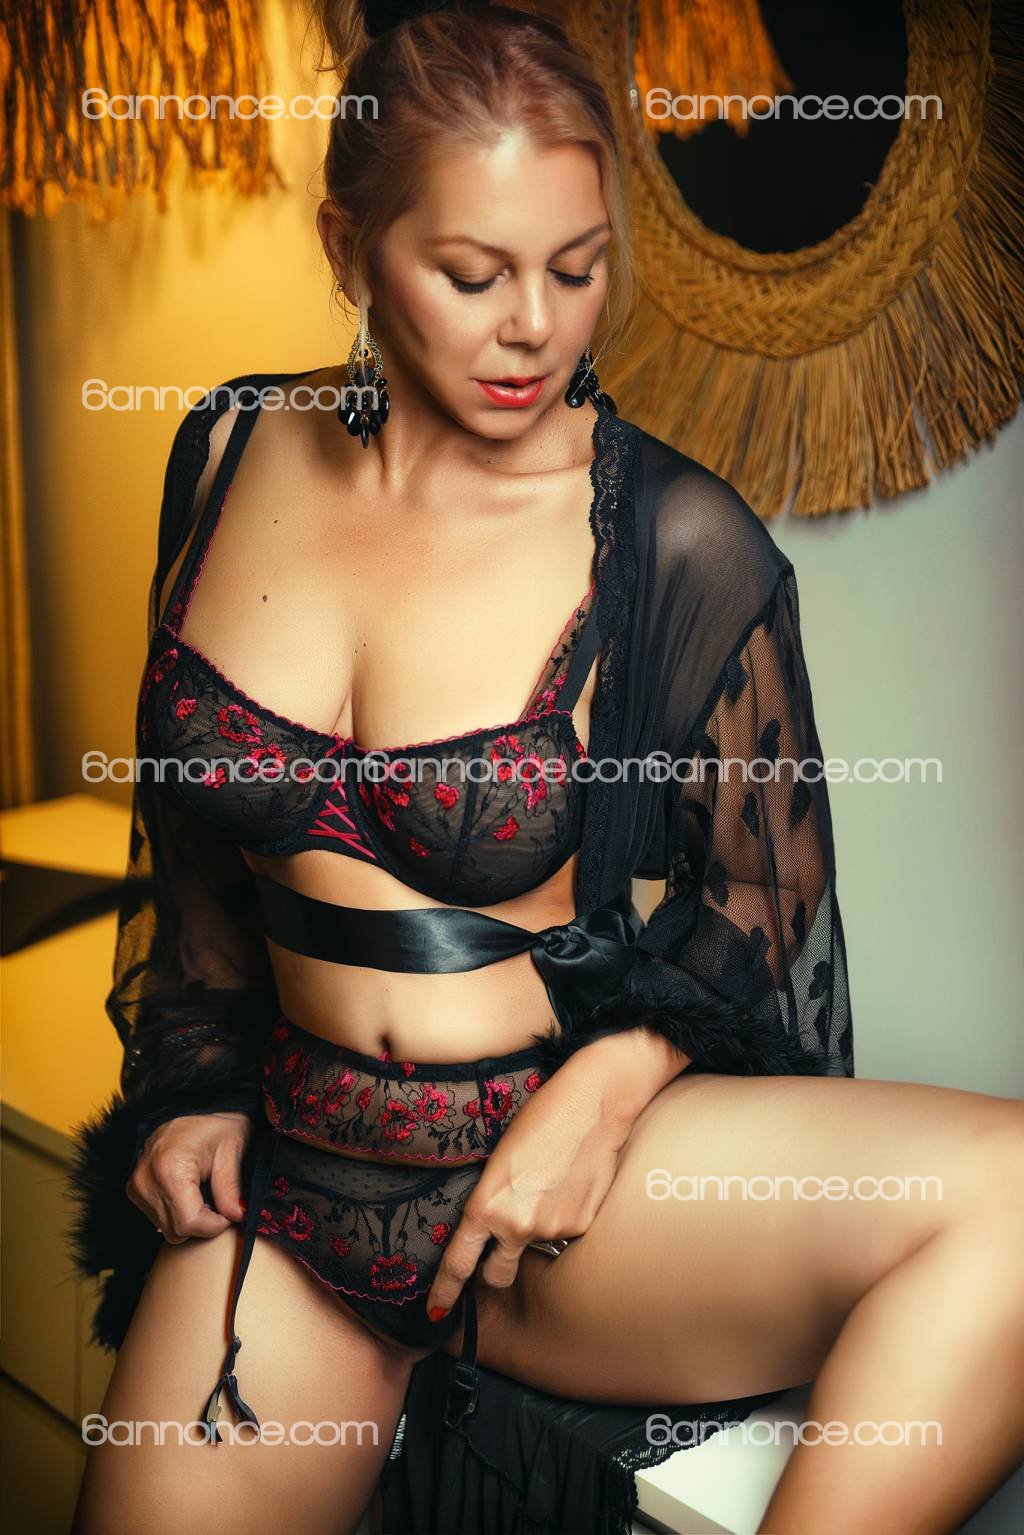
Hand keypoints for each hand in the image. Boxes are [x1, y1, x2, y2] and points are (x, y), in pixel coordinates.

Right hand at [125, 1110, 252, 1241]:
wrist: (188, 1100)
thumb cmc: (213, 1118)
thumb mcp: (231, 1148)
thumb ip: (231, 1188)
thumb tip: (237, 1218)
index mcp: (168, 1169)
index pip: (189, 1223)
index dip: (215, 1225)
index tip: (230, 1211)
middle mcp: (144, 1180)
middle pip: (177, 1230)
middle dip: (205, 1224)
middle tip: (221, 1201)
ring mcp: (135, 1185)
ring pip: (167, 1228)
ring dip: (192, 1220)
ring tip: (206, 1192)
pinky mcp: (133, 1188)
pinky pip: (159, 1218)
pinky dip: (178, 1213)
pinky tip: (192, 1193)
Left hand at [423, 1047, 632, 1321]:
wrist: (594, 1104)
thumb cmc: (541, 1118)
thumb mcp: (499, 1158)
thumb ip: (491, 1199)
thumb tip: (492, 1223)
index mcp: (486, 1205)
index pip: (458, 1263)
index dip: (444, 1292)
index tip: (434, 1311)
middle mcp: (517, 1226)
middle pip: (496, 1275)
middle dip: (494, 1270)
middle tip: (498, 1247)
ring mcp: (552, 1229)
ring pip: (535, 1248)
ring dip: (535, 1231)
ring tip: (547, 1185)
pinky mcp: (581, 1225)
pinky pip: (564, 1232)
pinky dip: (563, 1216)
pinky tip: (569, 1183)